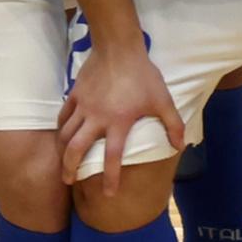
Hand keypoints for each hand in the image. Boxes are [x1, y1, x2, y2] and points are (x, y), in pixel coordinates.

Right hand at [54, 35, 184, 179]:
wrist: (119, 47)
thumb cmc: (143, 75)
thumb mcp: (163, 100)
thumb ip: (172, 124)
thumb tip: (180, 145)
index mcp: (118, 123)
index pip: (112, 157)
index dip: (110, 177)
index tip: (108, 193)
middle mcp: (96, 118)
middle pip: (76, 149)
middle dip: (70, 167)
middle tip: (68, 180)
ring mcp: (83, 106)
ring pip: (65, 134)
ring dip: (62, 151)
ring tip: (62, 162)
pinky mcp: (75, 94)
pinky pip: (63, 116)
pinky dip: (61, 128)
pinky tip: (62, 134)